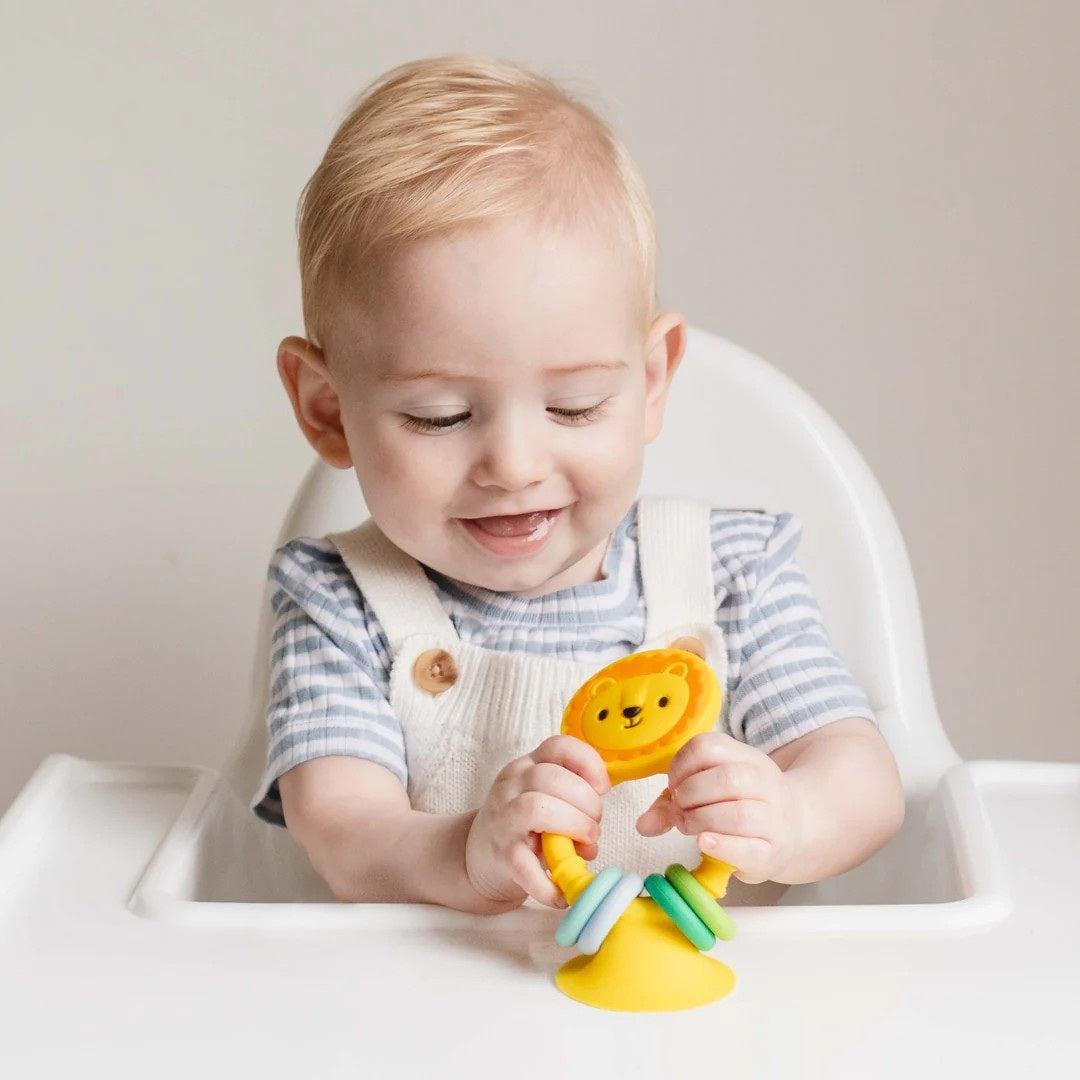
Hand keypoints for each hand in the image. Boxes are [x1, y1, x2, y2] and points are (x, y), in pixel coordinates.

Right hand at [465, 735, 610, 908]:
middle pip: (551, 777)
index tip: (603, 787)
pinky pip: (526, 867)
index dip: (587, 762)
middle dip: (586, 801)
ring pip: (536, 807)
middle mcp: (511, 786)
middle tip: (595, 824)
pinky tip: (563, 892)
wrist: (476, 855)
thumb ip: (572, 799)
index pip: (557, 746)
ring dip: (573, 825)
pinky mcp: (501, 856)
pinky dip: (549, 883)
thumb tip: (596, 825)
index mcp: (526, 767)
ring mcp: (503, 820)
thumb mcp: (543, 797)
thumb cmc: (522, 824)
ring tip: (587, 844)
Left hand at [635, 731, 801, 883]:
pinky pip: (748, 848)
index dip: (681, 766)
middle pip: (726, 779)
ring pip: (738, 814)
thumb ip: (672, 802)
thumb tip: (643, 824)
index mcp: (747, 758)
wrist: (796, 828)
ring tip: (688, 826)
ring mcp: (774, 818)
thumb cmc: (741, 804)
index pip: (710, 747)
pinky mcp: (772, 852)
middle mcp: (766, 783)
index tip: (673, 785)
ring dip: (701, 820)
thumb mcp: (710, 790)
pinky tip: (703, 842)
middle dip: (690, 795)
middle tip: (679, 809)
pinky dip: (721, 846)